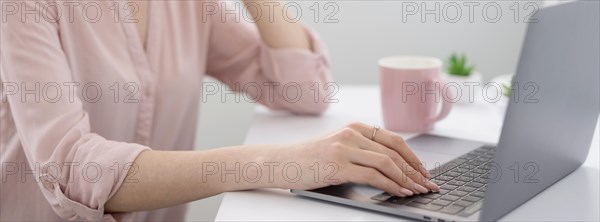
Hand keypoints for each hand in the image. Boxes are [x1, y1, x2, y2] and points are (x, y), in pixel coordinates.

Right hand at [279, 122, 439, 196]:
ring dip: (407, 179)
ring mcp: (345, 149)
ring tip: (417, 190)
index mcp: (355, 127)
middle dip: (415, 170)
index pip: (394, 140)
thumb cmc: (309, 158)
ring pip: (387, 163)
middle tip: (428, 183)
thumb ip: (361, 149)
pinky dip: (391, 185)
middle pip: (395, 151)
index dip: (413, 157)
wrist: (281, 162)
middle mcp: (351, 134)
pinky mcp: (338, 166)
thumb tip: (392, 165)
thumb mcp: (337, 146)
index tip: (424, 171)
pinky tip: (399, 193)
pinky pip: (373, 176)